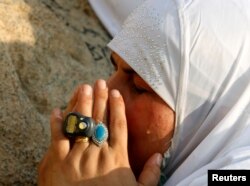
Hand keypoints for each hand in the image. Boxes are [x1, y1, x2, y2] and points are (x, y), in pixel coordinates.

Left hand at [38, 79, 161, 185]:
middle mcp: (98, 152)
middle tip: (100, 81)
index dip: (117, 107)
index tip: (116, 92)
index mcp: (116, 157)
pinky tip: (57, 110)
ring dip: (82, 104)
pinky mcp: (59, 162)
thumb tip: (159, 156)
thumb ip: (150, 174)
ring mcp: (77, 156)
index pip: (118, 125)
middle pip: (100, 119)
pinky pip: (58, 138)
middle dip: (100, 98)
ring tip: (83, 87)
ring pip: (80, 124)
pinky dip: (57, 123)